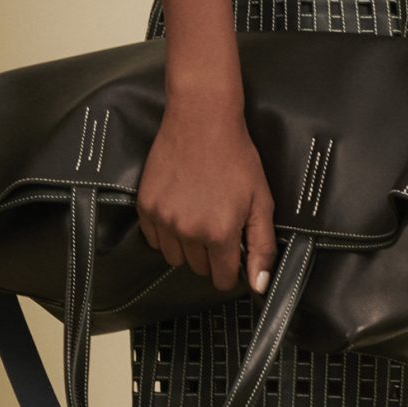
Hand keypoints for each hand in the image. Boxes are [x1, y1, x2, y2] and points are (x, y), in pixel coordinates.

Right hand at [136, 95, 276, 293]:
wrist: (201, 121)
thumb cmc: (236, 158)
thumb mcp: (261, 201)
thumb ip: (262, 247)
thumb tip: (259, 285)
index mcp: (219, 233)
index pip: (223, 279)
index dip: (232, 269)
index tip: (234, 252)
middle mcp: (187, 231)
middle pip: (198, 269)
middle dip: (210, 255)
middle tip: (217, 224)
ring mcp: (162, 219)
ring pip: (174, 257)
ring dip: (187, 246)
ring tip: (197, 216)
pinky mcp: (145, 206)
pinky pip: (153, 238)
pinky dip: (166, 232)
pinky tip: (179, 210)